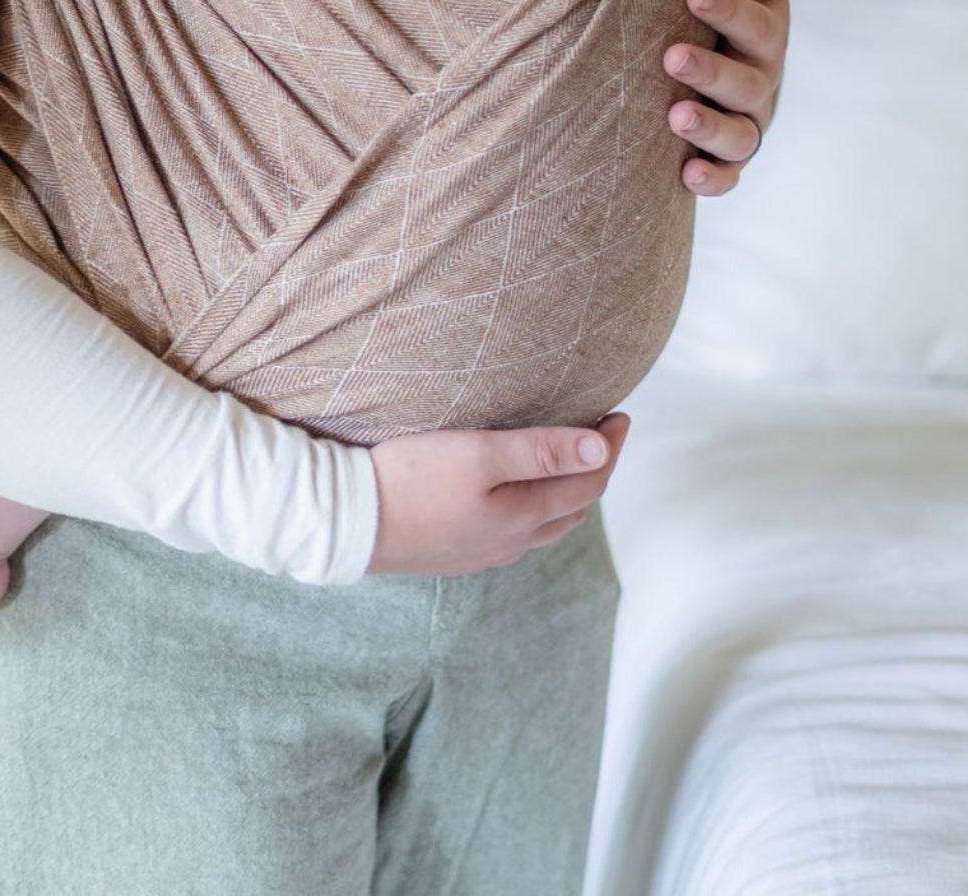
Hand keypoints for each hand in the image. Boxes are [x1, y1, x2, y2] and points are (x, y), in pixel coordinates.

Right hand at [366, 412, 630, 575]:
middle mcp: (508, 542)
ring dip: (565, 494)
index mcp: (521, 517)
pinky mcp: (454, 552)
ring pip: (543, 526)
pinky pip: (512, 533)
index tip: (620, 415)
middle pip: (571, 509)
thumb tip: (599, 449)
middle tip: (602, 436)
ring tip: (567, 463)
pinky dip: (532, 509)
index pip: (587, 482)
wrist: (346, 522)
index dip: (610, 449)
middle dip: (594, 472)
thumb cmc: (410, 480)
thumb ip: (540, 452)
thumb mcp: (478, 454)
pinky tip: (513, 497)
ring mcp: (480, 552)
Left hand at [665, 0, 789, 197]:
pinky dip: (712, 179)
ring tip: (675, 116)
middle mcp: (762, 87)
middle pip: (747, 83)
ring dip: (709, 127)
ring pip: (739, 135)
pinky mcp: (730, 162)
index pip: (757, 26)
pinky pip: (728, 178)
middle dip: (710, 70)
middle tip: (671, 55)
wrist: (718, 71)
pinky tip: (687, 175)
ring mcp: (748, 127)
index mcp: (766, 41)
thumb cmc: (723, 21)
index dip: (730, 11)